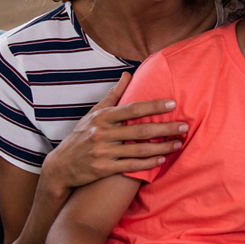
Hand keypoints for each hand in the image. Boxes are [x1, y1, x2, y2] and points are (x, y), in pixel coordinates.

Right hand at [40, 73, 185, 194]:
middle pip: (140, 130)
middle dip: (165, 128)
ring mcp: (102, 152)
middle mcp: (102, 133)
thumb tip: (127, 74)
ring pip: (138, 149)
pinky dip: (148, 163)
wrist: (60, 167)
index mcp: (102, 117)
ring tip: (178, 143)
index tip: (173, 104)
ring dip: (161, 147)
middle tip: (184, 126)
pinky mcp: (103, 169)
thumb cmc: (81, 136)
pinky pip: (131, 165)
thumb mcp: (93, 114)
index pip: (132, 109)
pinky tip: (162, 159)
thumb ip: (113, 95)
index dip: (153, 106)